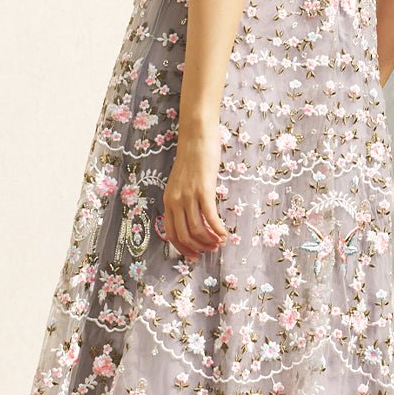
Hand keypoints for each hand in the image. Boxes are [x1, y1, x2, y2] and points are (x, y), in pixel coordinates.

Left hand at [164, 117, 226, 262]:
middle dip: (198, 248)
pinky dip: (218, 229)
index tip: (194, 256)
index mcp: (168, 200)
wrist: (197, 138)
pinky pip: (210, 217)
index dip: (183, 248)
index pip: (171, 233)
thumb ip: (183, 201)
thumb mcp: (181, 183)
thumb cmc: (192, 159)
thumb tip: (194, 221)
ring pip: (197, 229)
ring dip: (210, 240)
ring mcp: (188, 195)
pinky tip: (225, 234)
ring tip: (220, 242)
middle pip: (184, 235)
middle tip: (211, 250)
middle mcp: (175, 200)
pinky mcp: (203, 190)